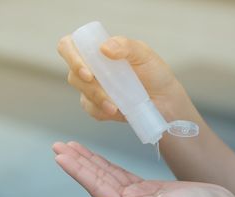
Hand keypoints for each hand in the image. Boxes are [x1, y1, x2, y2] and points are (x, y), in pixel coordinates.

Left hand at [52, 141, 228, 196]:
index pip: (95, 187)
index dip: (77, 170)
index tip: (60, 155)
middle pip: (94, 178)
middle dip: (76, 161)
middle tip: (57, 145)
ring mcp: (132, 196)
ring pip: (103, 173)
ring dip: (86, 159)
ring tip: (69, 146)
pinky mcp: (141, 188)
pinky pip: (116, 172)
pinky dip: (103, 163)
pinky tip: (92, 157)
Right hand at [57, 35, 186, 120]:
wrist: (165, 100)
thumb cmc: (154, 73)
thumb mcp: (144, 55)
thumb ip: (126, 46)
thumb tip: (104, 47)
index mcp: (97, 49)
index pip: (69, 46)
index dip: (71, 57)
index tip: (88, 72)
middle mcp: (90, 67)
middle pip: (73, 75)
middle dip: (90, 87)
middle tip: (108, 95)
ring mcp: (91, 87)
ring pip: (82, 94)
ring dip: (98, 100)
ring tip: (117, 107)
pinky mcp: (96, 105)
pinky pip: (90, 109)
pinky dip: (102, 111)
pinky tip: (116, 111)